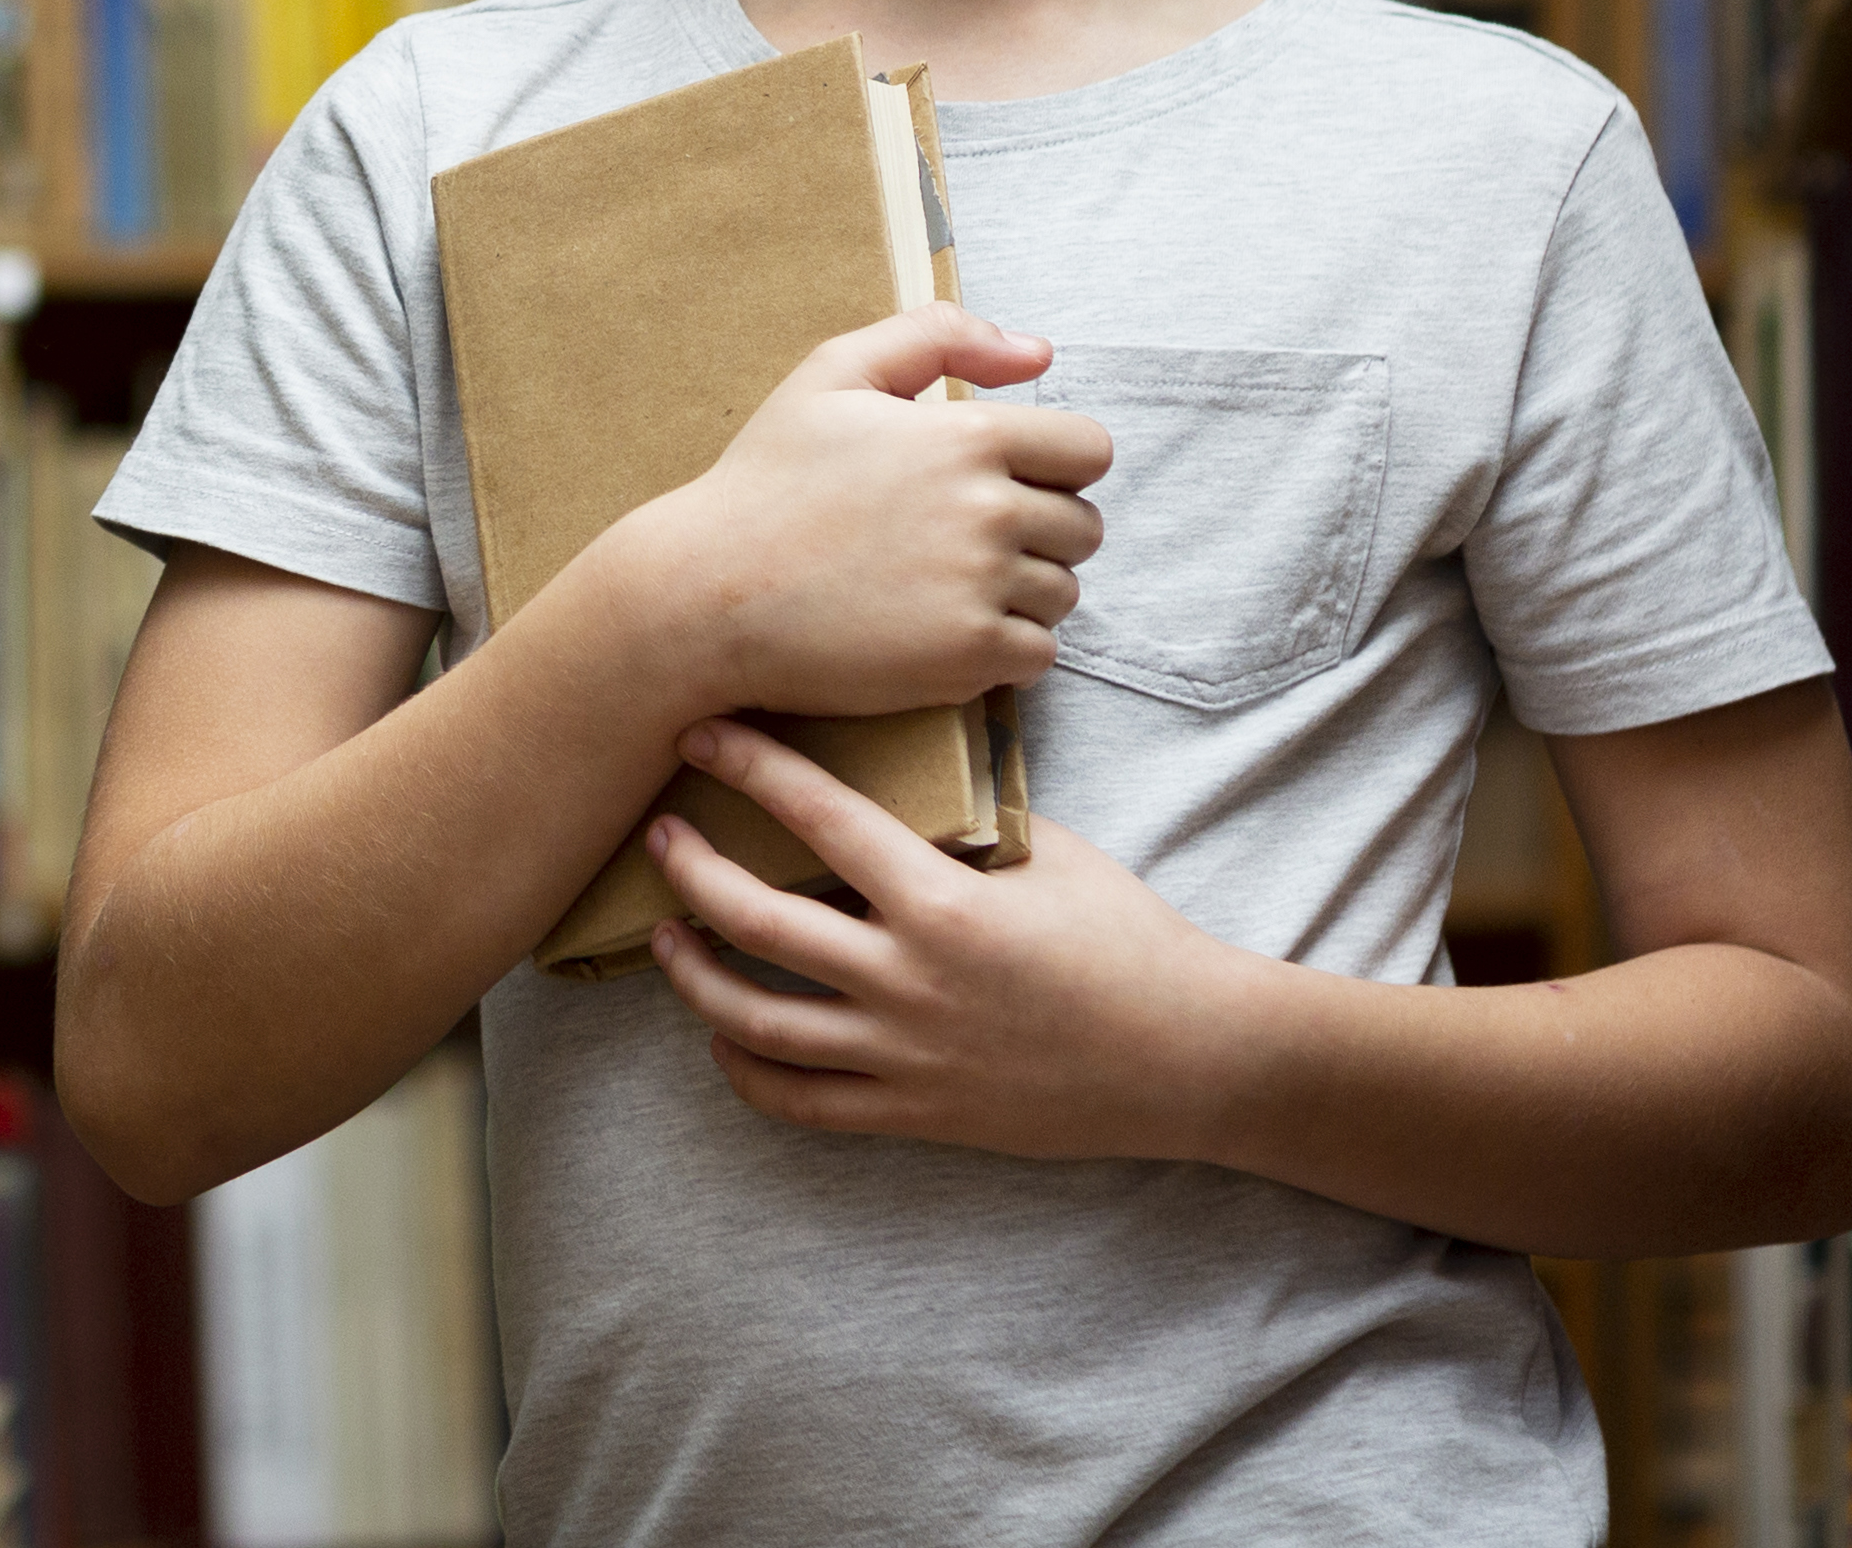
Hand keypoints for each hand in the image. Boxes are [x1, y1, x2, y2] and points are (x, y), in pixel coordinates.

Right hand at [605, 303, 1111, 717]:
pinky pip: (1037, 655)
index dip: (1054, 466)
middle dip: (1037, 534)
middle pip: (1083, 527)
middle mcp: (988, 511)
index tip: (1003, 484)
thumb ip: (939, 336)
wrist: (704, 594)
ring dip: (1020, 595)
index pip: (1089, 450)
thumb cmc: (765, 484)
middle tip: (960, 543)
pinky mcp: (967, 657)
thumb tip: (1039, 356)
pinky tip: (941, 634)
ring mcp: (981, 588)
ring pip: (1062, 593)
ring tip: (943, 590)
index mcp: (969, 436)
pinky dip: (1003, 651)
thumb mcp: (833, 375)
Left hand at [642, 718, 1268, 1161]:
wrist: (1191, 1058)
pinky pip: (799, 1102)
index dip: (749, 769)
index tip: (701, 738)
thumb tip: (894, 771)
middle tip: (660, 837)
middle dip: (689, 870)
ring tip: (667, 937)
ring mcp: (904, 1055)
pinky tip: (722, 1036)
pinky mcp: (914, 1114)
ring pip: (756, 1021)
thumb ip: (963, 821)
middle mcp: (907, 980)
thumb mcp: (1051, 854)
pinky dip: (745, 1070)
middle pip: (755, 919)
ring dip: (693, 976)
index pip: (817, 817)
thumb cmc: (1129, 941)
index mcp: (942, 902)